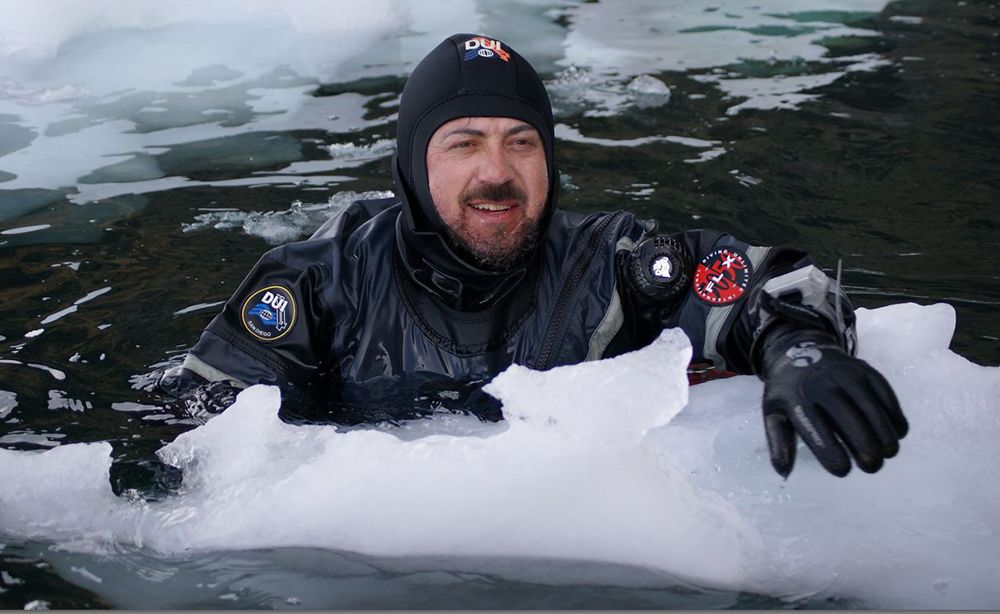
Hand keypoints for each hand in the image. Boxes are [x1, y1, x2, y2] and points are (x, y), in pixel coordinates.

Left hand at [759, 326, 907, 477]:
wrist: (801, 350)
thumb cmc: (789, 392)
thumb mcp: (774, 413)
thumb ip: (779, 442)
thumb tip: (783, 473)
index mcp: (796, 397)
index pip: (814, 426)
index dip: (829, 450)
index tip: (842, 471)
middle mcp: (822, 383)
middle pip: (847, 415)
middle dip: (864, 444)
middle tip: (872, 467)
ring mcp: (847, 374)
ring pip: (871, 405)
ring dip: (884, 432)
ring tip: (888, 454)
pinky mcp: (866, 370)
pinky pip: (885, 393)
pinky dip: (894, 414)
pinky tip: (897, 433)